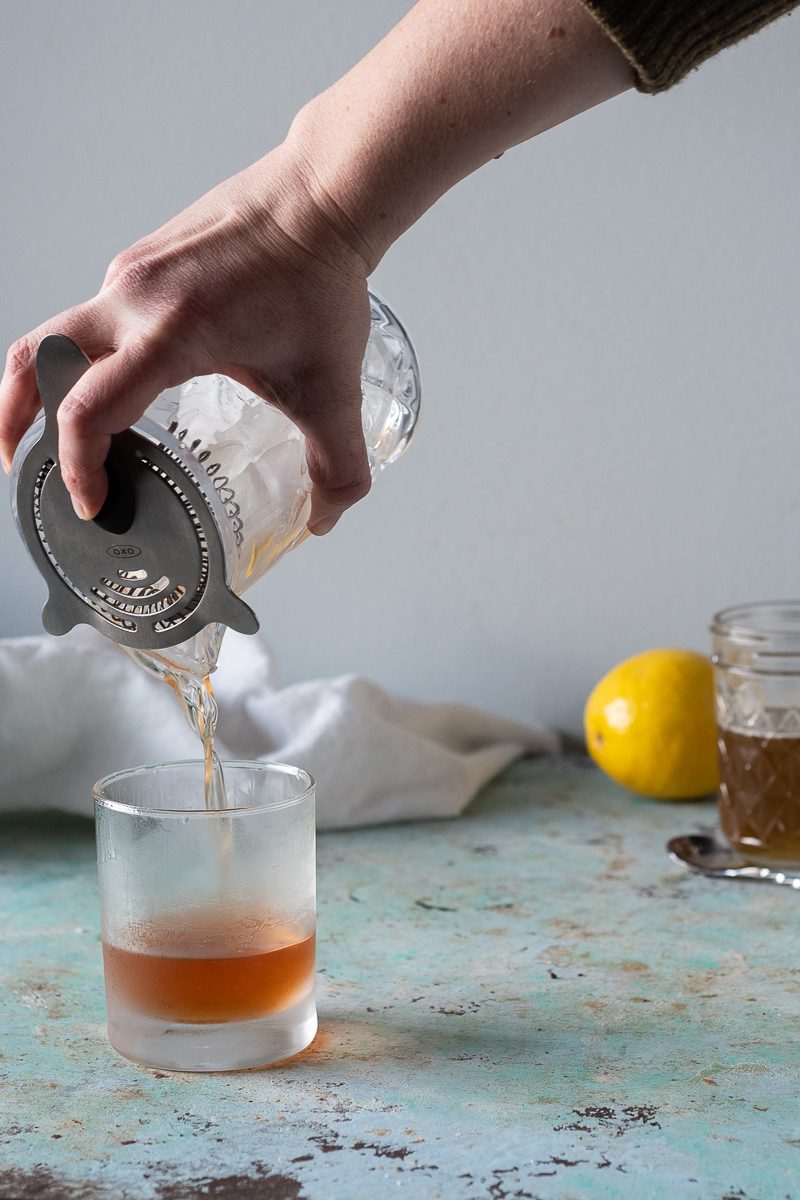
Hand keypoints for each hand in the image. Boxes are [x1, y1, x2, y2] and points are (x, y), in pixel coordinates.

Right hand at [0, 143, 372, 533]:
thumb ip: (337, 466)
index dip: (79, 468)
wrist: (323, 195)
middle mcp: (134, 298)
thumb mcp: (333, 389)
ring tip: (58, 429)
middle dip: (15, 418)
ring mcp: (131, 273)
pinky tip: (119, 381)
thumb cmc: (322, 277)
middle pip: (37, 361)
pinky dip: (88, 355)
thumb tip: (325, 518)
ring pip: (60, 333)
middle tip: (19, 464)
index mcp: (171, 334)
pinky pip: (95, 313)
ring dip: (48, 384)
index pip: (90, 411)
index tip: (93, 503)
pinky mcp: (142, 259)